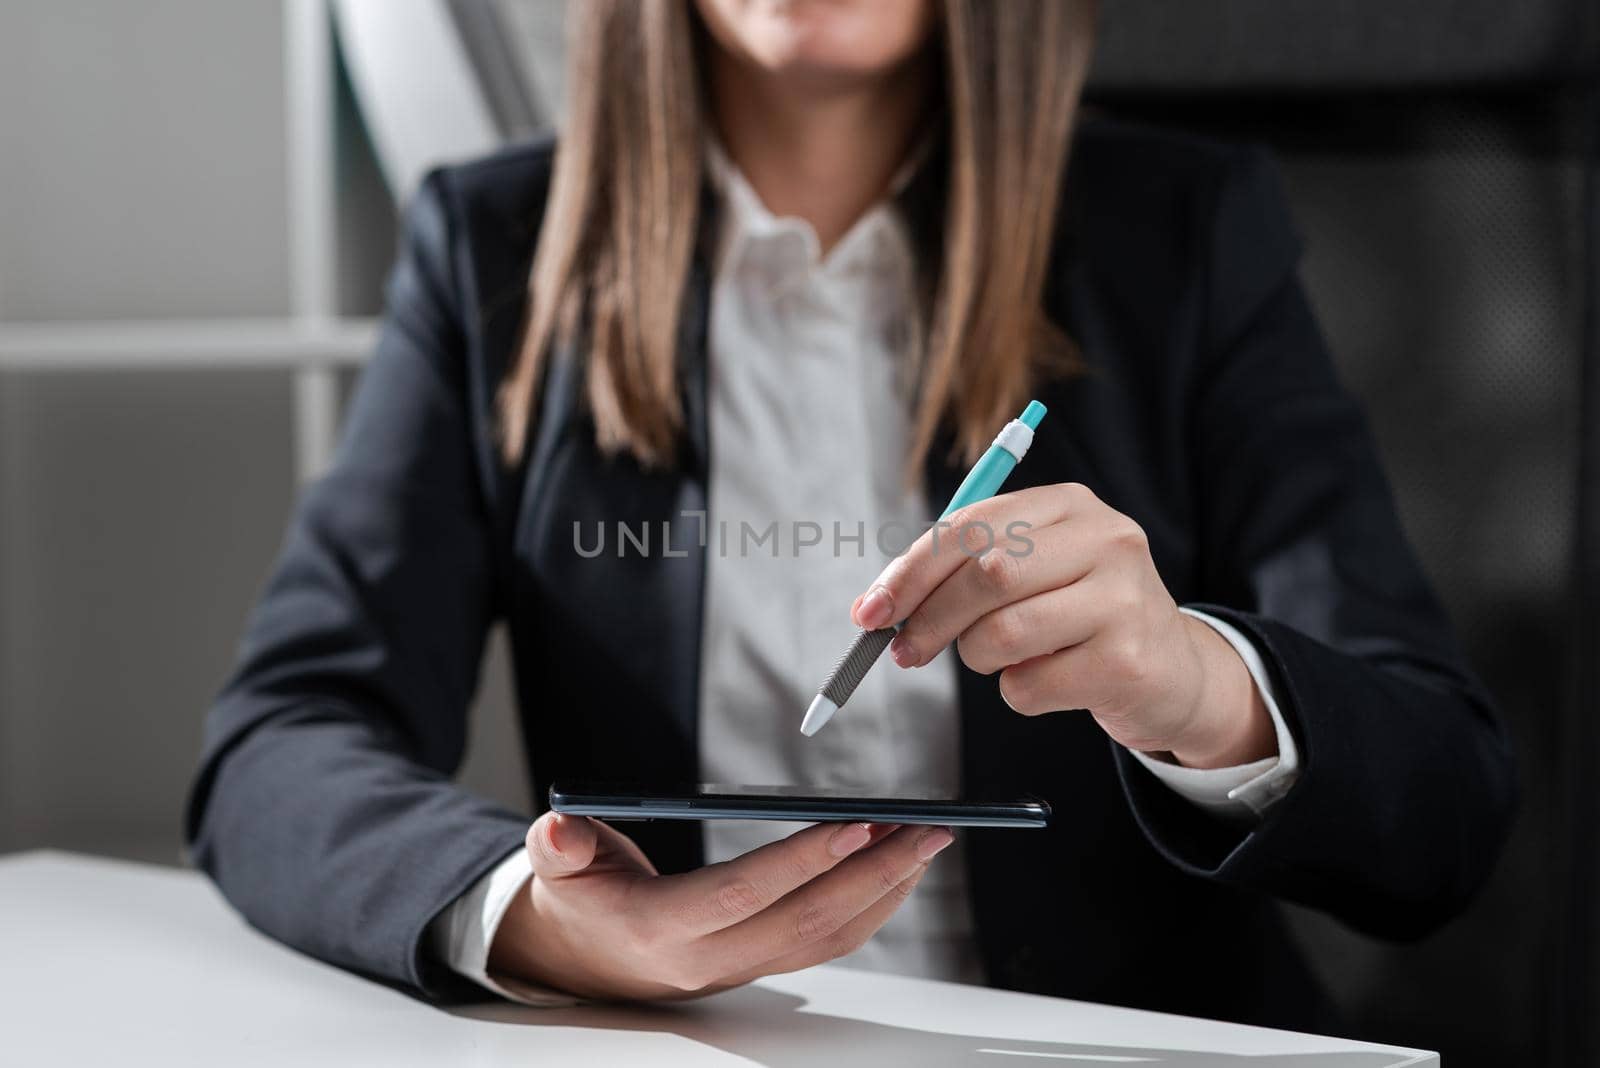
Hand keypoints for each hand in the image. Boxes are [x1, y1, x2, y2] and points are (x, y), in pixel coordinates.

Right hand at [489, 812, 952, 1000]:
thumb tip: (556, 828)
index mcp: (661, 929)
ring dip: (887, 889)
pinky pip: (830, 940)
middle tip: (925, 826)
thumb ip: (558, 848)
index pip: (744, 893)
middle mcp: (711, 957)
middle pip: (808, 920)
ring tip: (928, 839)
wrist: (584, 960)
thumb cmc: (578, 899)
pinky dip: (874, 905)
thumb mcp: (556, 870)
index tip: (855, 822)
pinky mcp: (763, 960)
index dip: (801, 860)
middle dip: (874, 873)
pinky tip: (899, 867)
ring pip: (830, 936)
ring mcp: (743, 965)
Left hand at [852, 482, 1272, 768]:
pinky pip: (1029, 684)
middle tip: (903, 651)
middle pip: (986, 575)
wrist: (1173, 671)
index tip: (871, 611)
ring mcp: (1124, 599)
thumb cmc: (1082, 616)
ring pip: (1002, 634)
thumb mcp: (1036, 570)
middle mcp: (1106, 540)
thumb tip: (880, 604)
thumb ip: (966, 569)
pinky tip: (1047, 681)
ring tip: (999, 659)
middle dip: (930, 618)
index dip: (911, 571)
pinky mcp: (1127, 661)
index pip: (972, 526)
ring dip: (977, 658)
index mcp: (1071, 505)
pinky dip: (1017, 692)